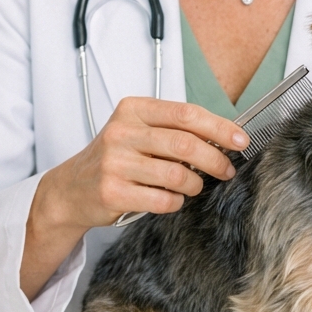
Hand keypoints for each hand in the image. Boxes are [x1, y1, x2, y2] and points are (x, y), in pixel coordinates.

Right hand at [21, 99, 248, 298]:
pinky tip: (172, 198)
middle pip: (185, 144)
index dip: (219, 127)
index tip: (240, 140)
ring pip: (176, 175)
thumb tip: (225, 136)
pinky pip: (162, 199)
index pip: (186, 114)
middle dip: (215, 159)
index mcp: (132, 110)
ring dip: (195, 184)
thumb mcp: (137, 131)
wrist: (71, 189)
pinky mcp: (112, 192)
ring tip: (195, 185)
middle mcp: (121, 132)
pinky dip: (176, 202)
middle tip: (227, 170)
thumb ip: (174, 129)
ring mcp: (114, 163)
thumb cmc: (115, 158)